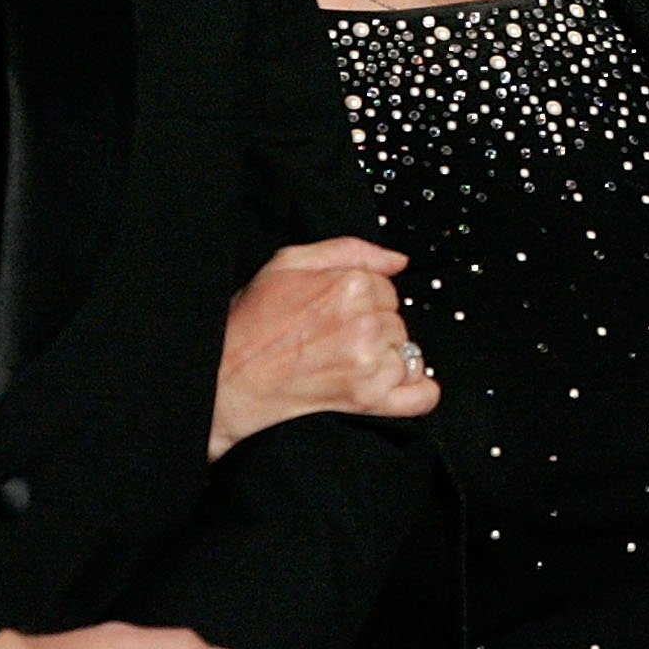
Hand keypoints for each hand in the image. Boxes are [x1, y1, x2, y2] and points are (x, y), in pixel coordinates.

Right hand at [210, 236, 439, 460]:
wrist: (227, 376)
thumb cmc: (252, 319)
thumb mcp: (290, 261)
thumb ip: (350, 250)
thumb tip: (397, 260)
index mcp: (351, 284)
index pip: (387, 287)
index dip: (365, 299)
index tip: (338, 312)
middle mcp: (365, 322)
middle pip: (398, 319)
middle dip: (375, 327)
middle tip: (336, 338)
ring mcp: (369, 363)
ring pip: (408, 351)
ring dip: (387, 357)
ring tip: (348, 362)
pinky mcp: (368, 399)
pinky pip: (421, 395)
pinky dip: (418, 391)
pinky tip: (396, 384)